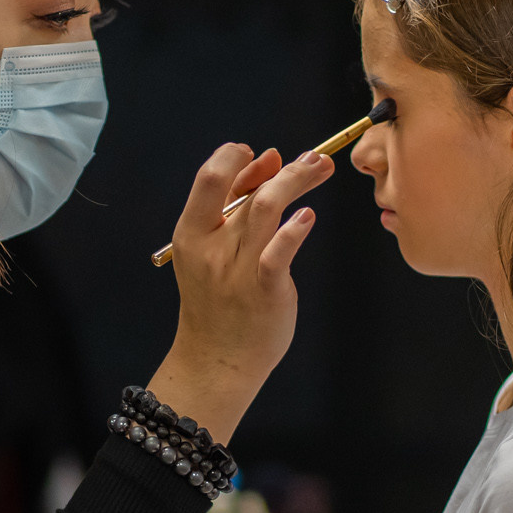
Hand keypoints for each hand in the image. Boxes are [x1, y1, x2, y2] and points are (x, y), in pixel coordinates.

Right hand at [152, 145, 332, 441]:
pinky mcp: (264, 289)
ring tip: (321, 171)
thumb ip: (236, 202)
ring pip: (266, 210)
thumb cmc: (219, 298)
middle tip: (315, 158)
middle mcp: (211, 247)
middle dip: (285, 167)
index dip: (235, 157)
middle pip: (248, 191)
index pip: (209, 178)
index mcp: (191, 232)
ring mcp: (237, 268)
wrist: (217, 358)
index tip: (261, 154)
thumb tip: (268, 157)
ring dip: (297, 183)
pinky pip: (278, 252)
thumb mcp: (212, 247)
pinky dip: (295, 229)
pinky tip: (308, 217)